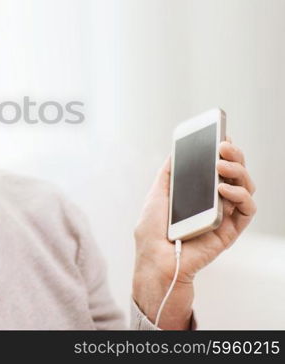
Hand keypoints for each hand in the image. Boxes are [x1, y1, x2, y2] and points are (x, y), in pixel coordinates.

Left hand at [132, 136, 256, 328]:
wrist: (155, 263)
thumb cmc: (151, 234)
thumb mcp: (156, 196)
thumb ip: (168, 175)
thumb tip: (176, 152)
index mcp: (196, 192)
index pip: (216, 167)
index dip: (222, 151)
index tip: (222, 134)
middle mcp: (213, 202)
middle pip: (234, 174)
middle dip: (233, 156)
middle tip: (224, 146)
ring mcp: (223, 216)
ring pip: (245, 188)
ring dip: (238, 172)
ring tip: (222, 166)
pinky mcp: (230, 232)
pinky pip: (247, 210)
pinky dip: (241, 196)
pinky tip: (224, 189)